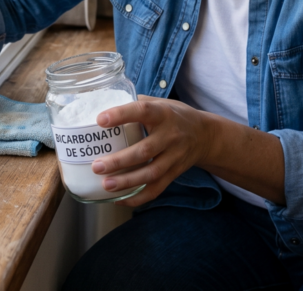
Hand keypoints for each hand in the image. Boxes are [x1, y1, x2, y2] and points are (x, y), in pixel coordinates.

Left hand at [90, 95, 212, 206]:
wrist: (205, 135)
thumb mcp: (160, 102)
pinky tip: (119, 199)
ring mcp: (173, 157)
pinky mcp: (174, 174)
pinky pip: (156, 189)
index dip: (121, 115)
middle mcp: (170, 136)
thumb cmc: (174, 116)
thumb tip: (104, 102)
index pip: (143, 111)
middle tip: (97, 166)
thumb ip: (137, 102)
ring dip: (127, 182)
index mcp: (163, 113)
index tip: (100, 120)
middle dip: (119, 161)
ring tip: (106, 185)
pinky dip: (138, 197)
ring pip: (151, 173)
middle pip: (145, 151)